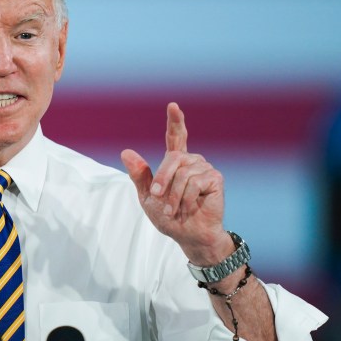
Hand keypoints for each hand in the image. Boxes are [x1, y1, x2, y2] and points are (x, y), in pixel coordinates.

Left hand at [121, 103, 231, 264]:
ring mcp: (205, 168)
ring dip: (173, 196)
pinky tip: (187, 208)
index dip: (175, 121)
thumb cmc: (168, 216)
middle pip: (172, 158)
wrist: (188, 235)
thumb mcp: (147, 196)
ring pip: (182, 173)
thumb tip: (125, 152)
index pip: (176, 136)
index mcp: (176, 162)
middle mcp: (192, 161)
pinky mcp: (215, 178)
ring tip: (172, 209)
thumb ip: (139, 175)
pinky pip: (194, 183)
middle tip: (156, 197)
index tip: (173, 106)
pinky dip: (185, 199)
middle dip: (161, 179)